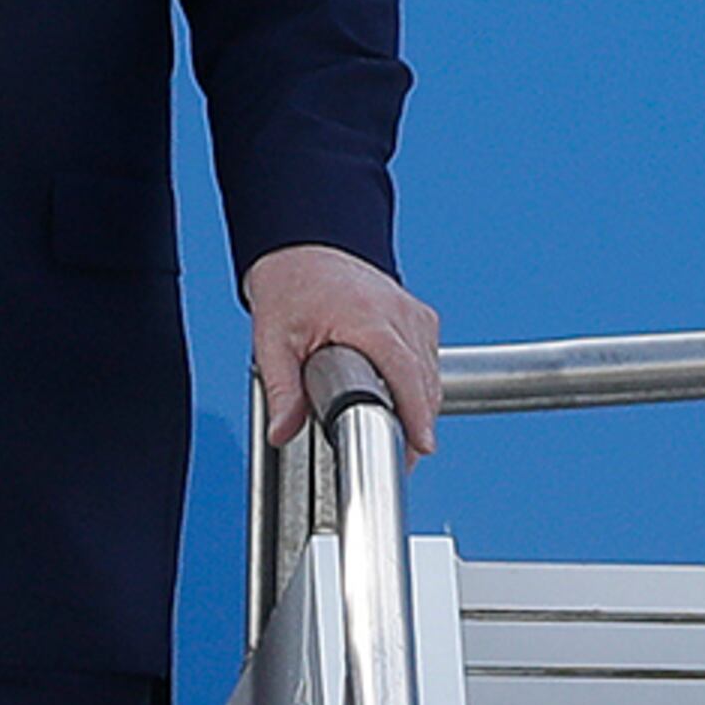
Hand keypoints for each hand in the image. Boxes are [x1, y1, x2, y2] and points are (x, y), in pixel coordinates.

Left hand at [244, 242, 443, 455]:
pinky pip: (429, 360)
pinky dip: (419, 383)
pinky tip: (400, 399)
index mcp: (370, 321)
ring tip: (396, 433)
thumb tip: (281, 433)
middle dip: (415, 422)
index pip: (407, 378)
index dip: (416, 418)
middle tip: (397, 457)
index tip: (418, 449)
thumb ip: (282, 390)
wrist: (302, 247)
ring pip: (431, 375)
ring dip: (419, 404)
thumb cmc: (289, 286)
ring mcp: (415, 315)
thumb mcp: (273, 340)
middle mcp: (401, 316)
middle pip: (424, 384)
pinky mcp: (420, 317)